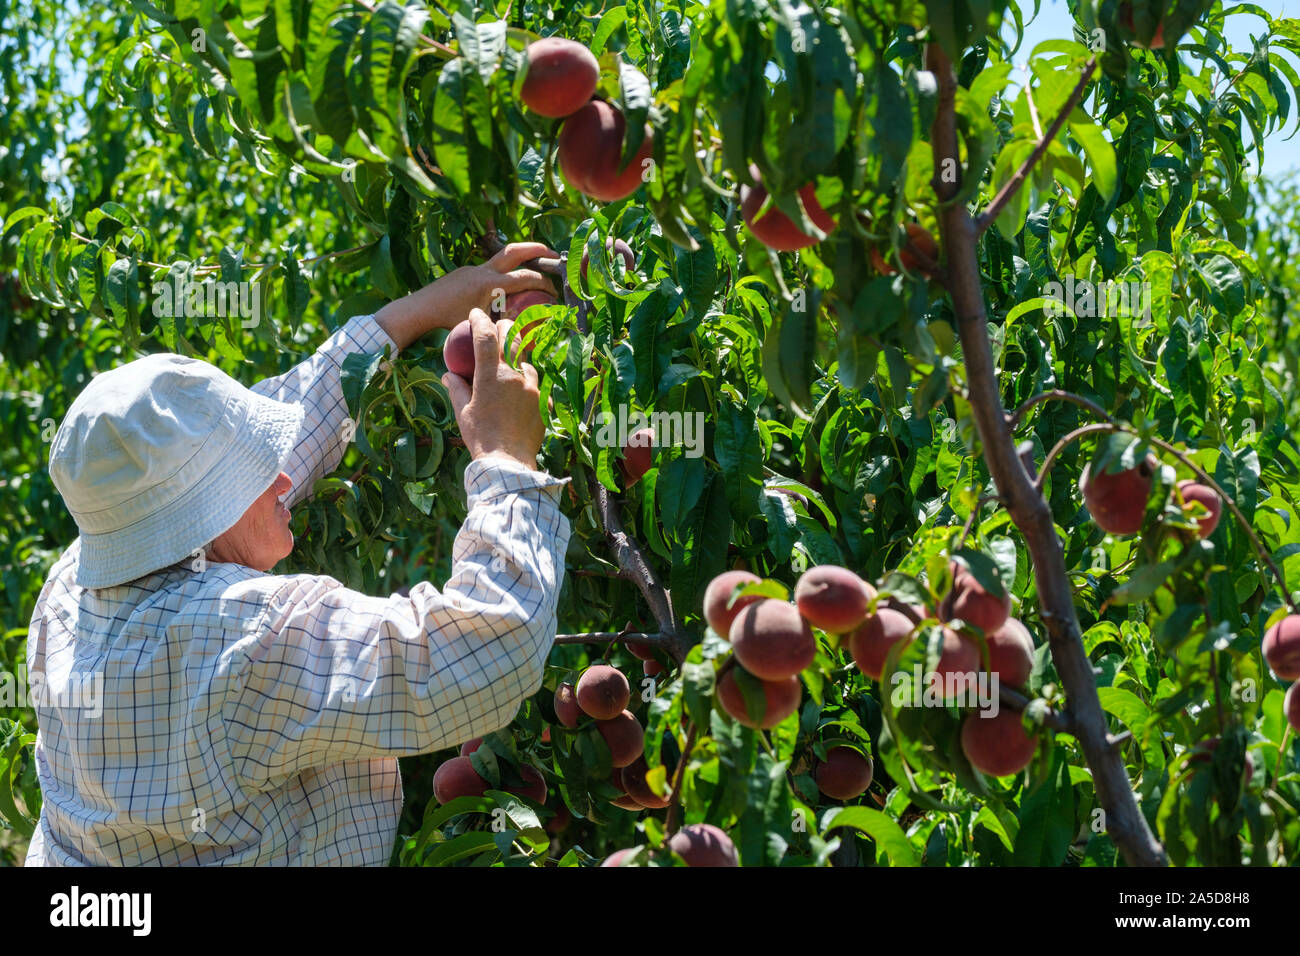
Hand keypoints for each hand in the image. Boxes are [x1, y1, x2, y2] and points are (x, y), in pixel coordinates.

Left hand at [374, 242, 557, 348]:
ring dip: (520, 256)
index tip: (555, 292)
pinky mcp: (466, 271)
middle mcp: (483, 271)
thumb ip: (502, 325)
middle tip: (552, 253)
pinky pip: (490, 267)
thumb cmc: (448, 322)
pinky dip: (504, 270)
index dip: (544, 283)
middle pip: (516, 251)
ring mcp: (473, 268)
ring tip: (534, 261)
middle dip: (536, 249)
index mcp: (491, 285)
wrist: (419, 310)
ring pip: (502, 256)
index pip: (526, 278)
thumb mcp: (481, 326)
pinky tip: (506, 284)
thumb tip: (524, 330)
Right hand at [442, 308, 544, 469]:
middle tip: (496, 327)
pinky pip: (536, 381)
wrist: (509, 462)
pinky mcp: (544, 399)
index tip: (475, 314)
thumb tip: (448, 375)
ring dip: (516, 356)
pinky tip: (521, 387)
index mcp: (491, 375)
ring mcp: (533, 386)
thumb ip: (456, 389)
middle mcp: (515, 375)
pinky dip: (526, 379)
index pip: (485, 336)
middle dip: (503, 325)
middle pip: (512, 336)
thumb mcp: (463, 413)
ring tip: (508, 363)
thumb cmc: (481, 438)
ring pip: (526, 359)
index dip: (479, 319)